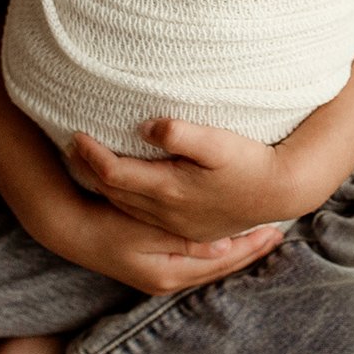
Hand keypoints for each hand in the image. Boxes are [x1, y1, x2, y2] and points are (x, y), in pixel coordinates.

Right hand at [35, 191, 282, 295]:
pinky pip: (196, 260)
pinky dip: (215, 251)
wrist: (69, 228)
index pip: (222, 262)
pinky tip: (225, 240)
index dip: (249, 247)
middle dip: (249, 252)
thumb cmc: (106, 224)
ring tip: (259, 238)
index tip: (276, 232)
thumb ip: (184, 239)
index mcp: (170, 273)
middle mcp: (168, 280)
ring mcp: (160, 275)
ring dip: (234, 252)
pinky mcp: (153, 266)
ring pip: (209, 265)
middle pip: (220, 267)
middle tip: (278, 235)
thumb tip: (223, 246)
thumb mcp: (145, 231)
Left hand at [68, 120, 308, 242]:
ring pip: (127, 207)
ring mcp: (177, 223)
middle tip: (72, 147)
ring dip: (105, 185)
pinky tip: (126, 188)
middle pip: (114, 192)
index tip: (75, 133)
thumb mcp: (217, 142)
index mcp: (169, 190)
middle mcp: (167, 212)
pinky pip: (144, 216)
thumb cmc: (251, 162)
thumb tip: (144, 125)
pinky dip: (125, 199)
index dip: (91, 154)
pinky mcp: (189, 227)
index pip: (114, 173)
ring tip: (89, 164)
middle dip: (90, 169)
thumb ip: (178, 133)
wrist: (281, 192)